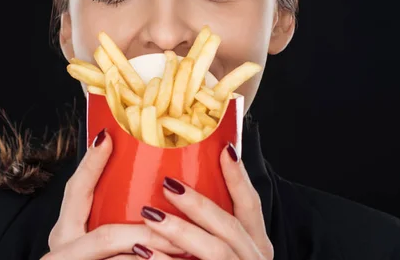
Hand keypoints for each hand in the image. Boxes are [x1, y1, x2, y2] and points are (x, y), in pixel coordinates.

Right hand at [42, 129, 184, 259]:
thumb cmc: (90, 259)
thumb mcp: (90, 241)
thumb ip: (110, 220)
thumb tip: (146, 193)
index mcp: (65, 233)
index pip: (76, 191)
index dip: (90, 165)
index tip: (107, 138)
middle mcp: (61, 251)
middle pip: (107, 235)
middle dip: (149, 231)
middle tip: (181, 223)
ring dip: (156, 256)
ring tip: (188, 252)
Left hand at [133, 143, 273, 258]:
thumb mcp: (225, 248)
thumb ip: (212, 225)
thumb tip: (178, 183)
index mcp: (256, 245)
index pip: (250, 204)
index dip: (238, 177)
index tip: (224, 150)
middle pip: (229, 228)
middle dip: (199, 205)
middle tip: (168, 184)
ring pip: (216, 253)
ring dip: (182, 232)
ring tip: (149, 215)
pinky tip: (143, 251)